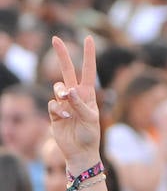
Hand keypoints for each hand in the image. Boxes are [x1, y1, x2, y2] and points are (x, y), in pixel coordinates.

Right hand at [48, 36, 101, 171]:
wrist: (80, 152)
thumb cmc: (90, 136)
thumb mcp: (91, 119)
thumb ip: (81, 104)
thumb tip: (70, 90)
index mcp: (89, 94)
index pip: (88, 71)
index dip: (88, 55)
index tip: (88, 38)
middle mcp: (76, 95)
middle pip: (67, 71)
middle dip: (62, 55)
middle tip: (55, 38)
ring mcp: (64, 103)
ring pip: (57, 87)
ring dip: (61, 92)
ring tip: (67, 101)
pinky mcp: (55, 112)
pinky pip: (52, 104)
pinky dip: (58, 109)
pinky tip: (65, 118)